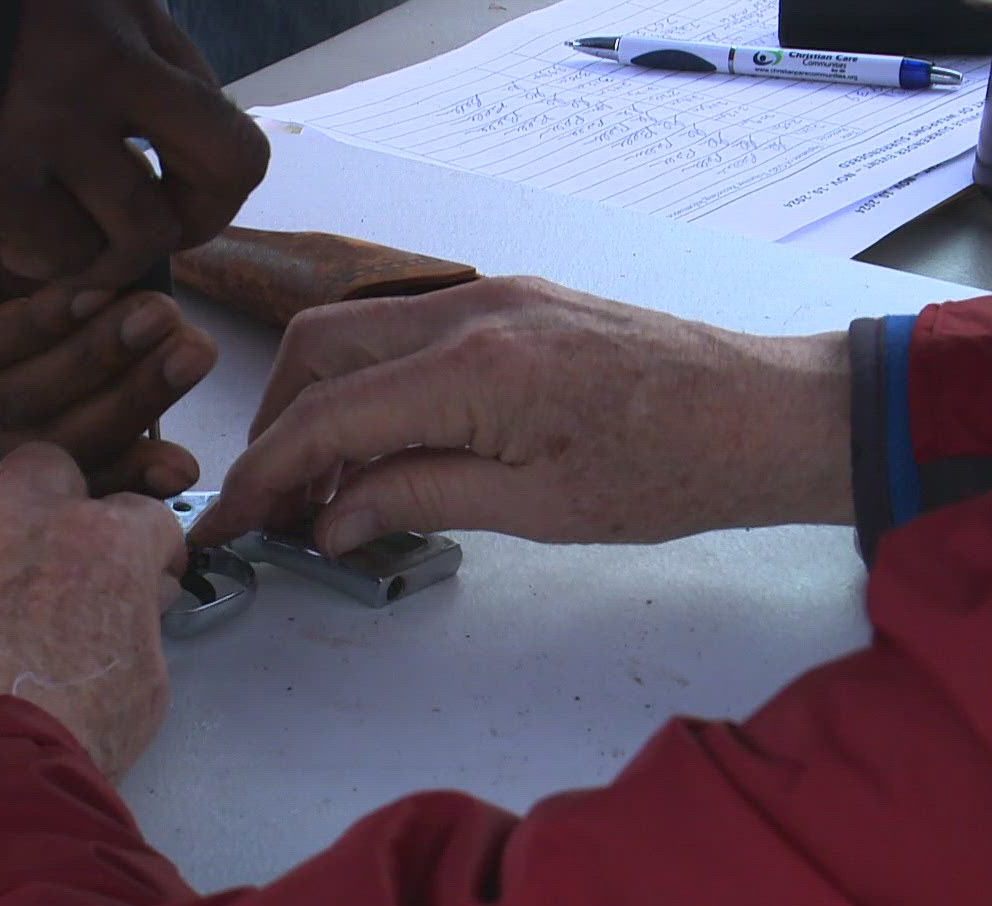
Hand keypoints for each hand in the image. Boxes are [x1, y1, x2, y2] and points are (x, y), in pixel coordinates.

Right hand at [0, 0, 269, 287]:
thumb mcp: (57, 0)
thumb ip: (121, 41)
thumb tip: (177, 110)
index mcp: (123, 6)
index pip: (220, 111)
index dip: (208, 168)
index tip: (171, 184)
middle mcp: (102, 56)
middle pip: (227, 166)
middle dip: (203, 215)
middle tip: (161, 231)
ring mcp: (48, 119)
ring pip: (146, 231)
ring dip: (117, 258)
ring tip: (75, 250)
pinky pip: (66, 257)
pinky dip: (52, 270)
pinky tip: (18, 249)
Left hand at [0, 207, 215, 495]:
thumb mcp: (77, 290)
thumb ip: (119, 329)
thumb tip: (186, 354)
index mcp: (1, 430)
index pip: (71, 465)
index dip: (131, 469)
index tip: (188, 468)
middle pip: (54, 437)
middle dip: (134, 399)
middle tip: (194, 352)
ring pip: (20, 399)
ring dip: (99, 358)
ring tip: (157, 314)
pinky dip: (43, 323)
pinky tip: (91, 290)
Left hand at [0, 443, 185, 778]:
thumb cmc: (68, 744)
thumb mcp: (144, 686)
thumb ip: (137, 619)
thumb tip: (131, 598)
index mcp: (99, 544)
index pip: (141, 515)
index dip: (147, 550)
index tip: (145, 580)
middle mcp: (15, 524)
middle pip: (43, 470)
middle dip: (56, 505)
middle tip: (56, 567)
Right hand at [189, 277, 851, 552]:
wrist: (763, 414)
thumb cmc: (670, 467)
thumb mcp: (534, 508)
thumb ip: (417, 497)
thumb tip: (330, 518)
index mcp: (473, 369)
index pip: (326, 416)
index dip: (264, 475)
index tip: (228, 523)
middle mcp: (468, 312)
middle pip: (317, 349)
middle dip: (276, 425)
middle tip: (272, 503)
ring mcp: (490, 296)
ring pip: (356, 331)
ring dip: (319, 401)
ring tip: (324, 486)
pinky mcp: (511, 302)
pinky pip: (407, 332)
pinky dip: (371, 384)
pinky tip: (383, 445)